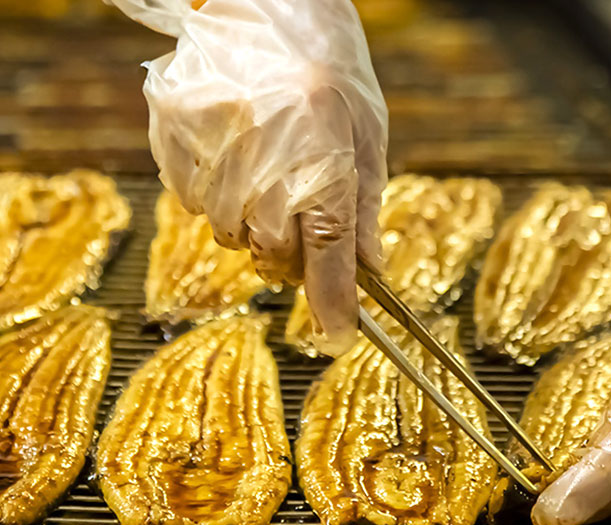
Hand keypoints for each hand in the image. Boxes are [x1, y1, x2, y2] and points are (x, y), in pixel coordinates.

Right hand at [111, 0, 387, 353]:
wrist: (268, 0)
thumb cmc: (331, 67)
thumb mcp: (368, 136)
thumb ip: (365, 208)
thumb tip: (371, 270)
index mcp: (324, 165)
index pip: (328, 257)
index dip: (332, 305)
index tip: (338, 338)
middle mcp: (265, 167)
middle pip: (271, 256)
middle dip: (290, 255)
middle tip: (302, 221)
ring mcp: (212, 153)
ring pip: (228, 233)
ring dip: (251, 222)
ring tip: (268, 170)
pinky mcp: (172, 136)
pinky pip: (191, 198)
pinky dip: (214, 192)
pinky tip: (235, 154)